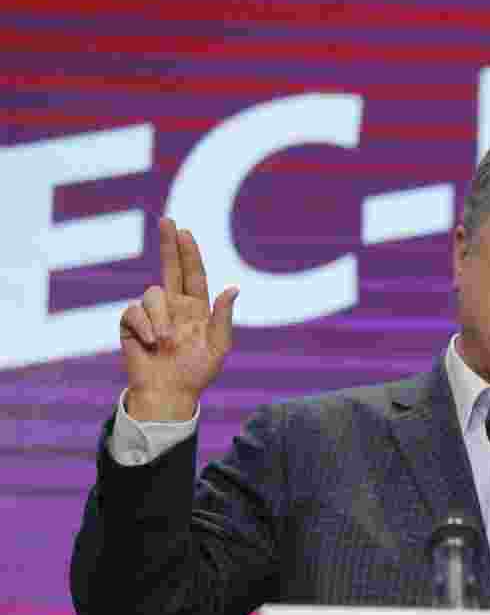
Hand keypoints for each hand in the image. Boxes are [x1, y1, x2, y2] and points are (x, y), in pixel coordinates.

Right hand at [119, 217, 238, 420]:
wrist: (170, 393)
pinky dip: (143, 326)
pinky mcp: (131, 324)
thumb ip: (224, 316)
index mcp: (196, 307)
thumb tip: (233, 287)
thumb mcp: (219, 346)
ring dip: (160, 316)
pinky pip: (134, 311)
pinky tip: (149, 342)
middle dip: (168, 244)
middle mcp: (174, 305)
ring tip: (165, 340)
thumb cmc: (197, 372)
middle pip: (170, 267)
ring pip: (152, 293)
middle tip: (167, 220)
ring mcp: (152, 314)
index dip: (189, 253)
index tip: (185, 232)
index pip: (193, 274)